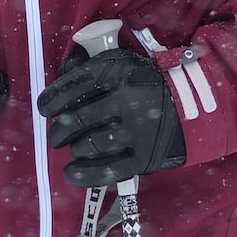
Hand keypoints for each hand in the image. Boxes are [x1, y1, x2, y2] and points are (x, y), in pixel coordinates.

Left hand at [36, 48, 186, 186]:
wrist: (192, 107)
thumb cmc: (146, 83)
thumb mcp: (123, 62)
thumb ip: (92, 65)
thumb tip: (63, 74)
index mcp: (117, 72)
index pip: (75, 85)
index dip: (53, 98)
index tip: (44, 108)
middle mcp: (125, 101)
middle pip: (78, 119)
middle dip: (60, 131)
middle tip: (57, 135)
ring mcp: (135, 131)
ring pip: (90, 145)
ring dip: (74, 149)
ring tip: (73, 149)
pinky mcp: (143, 157)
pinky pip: (107, 170)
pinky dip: (84, 174)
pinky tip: (71, 172)